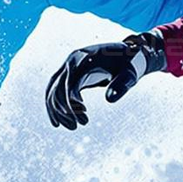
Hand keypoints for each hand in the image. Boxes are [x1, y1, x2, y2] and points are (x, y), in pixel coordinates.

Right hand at [45, 34, 161, 130]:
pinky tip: (61, 122)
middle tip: (78, 126)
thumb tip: (109, 99)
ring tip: (73, 127)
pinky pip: (55, 92)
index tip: (84, 119)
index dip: (73, 103)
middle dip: (64, 111)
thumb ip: (121, 85)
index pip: (69, 83)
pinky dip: (56, 108)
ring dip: (58, 112)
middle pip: (57, 88)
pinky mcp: (70, 76)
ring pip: (52, 92)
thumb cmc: (129, 63)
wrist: (127, 55)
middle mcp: (71, 62)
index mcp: (83, 58)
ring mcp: (68, 69)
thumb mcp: (130, 73)